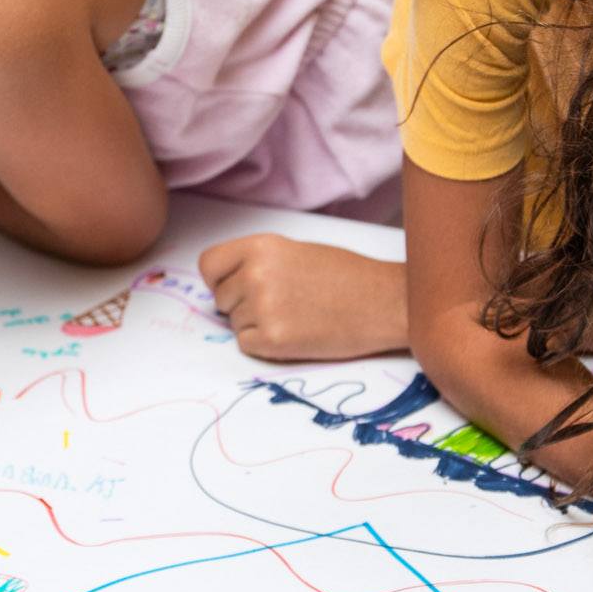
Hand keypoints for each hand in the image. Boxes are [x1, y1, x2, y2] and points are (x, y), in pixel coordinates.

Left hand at [198, 234, 408, 359]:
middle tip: (282, 302)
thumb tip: (225, 284)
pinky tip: (294, 332)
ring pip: (235, 323)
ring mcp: (263, 308)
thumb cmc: (345, 275)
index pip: (208, 265)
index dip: (219, 279)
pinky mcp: (273, 340)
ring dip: (257, 324)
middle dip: (243, 304)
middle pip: (221, 299)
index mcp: (260, 247)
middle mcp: (255, 275)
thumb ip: (257, 261)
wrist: (383, 302)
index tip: (233, 286)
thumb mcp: (294, 250)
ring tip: (295, 315)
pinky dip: (264, 344)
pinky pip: (246, 344)